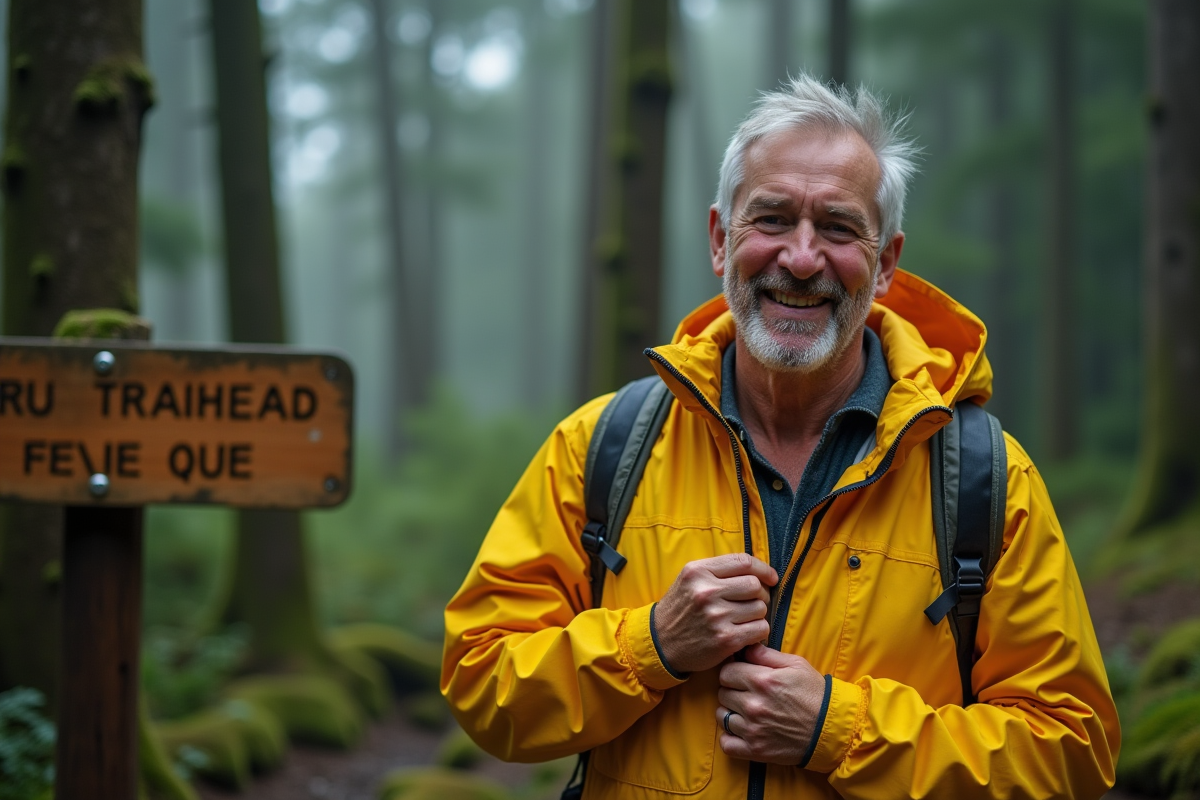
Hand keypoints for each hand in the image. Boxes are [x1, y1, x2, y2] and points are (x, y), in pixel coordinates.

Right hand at [654, 553, 777, 673]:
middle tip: (752, 604)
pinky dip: (758, 632)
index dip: (763, 569)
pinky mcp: (725, 639)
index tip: (771, 578)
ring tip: (744, 620)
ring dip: (758, 615)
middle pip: (755, 586)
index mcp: (698, 571)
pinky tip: (746, 634)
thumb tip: (759, 572)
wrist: (660, 643)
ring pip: (760, 608)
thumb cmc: (681, 610)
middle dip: (760, 595)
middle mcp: (706, 591)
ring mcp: (716, 616)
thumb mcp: (690, 580)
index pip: (743, 562)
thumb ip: (719, 571)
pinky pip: (760, 629)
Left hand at [716, 643, 825, 764]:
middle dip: (732, 690)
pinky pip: (726, 744)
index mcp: (762, 681)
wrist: (831, 729)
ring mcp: (753, 729)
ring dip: (730, 713)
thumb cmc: (814, 694)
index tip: (741, 676)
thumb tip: (746, 647)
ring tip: (746, 711)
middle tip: (746, 693)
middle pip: (722, 693)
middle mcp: (754, 705)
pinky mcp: (755, 750)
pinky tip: (742, 731)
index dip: (733, 672)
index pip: (726, 672)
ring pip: (721, 716)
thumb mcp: (796, 665)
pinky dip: (730, 738)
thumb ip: (766, 654)